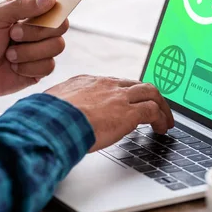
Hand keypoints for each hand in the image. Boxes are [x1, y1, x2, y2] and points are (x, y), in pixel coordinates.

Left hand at [0, 0, 68, 102]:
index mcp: (29, 10)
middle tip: (13, 35)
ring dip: (29, 52)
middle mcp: (38, 28)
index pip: (55, 4)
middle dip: (36, 32)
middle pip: (61, 26)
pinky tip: (13, 67)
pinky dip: (28, 67)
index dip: (54, 10)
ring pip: (57, 47)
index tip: (39, 15)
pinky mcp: (39, 70)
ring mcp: (40, 49)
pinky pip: (49, 67)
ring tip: (9, 55)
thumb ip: (22, 6)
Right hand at [46, 75, 174, 151]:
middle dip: (149, 96)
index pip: (114, 84)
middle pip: (136, 84)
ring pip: (150, 92)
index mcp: (86, 82)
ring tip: (165, 121)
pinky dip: (161, 119)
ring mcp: (118, 96)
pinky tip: (161, 129)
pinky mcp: (128, 112)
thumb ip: (62, 108)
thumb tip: (55, 118)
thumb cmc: (46, 118)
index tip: (129, 102)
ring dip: (160, 107)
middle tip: (156, 108)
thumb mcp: (53, 106)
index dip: (125, 93)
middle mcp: (105, 85)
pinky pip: (153, 111)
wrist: (51, 121)